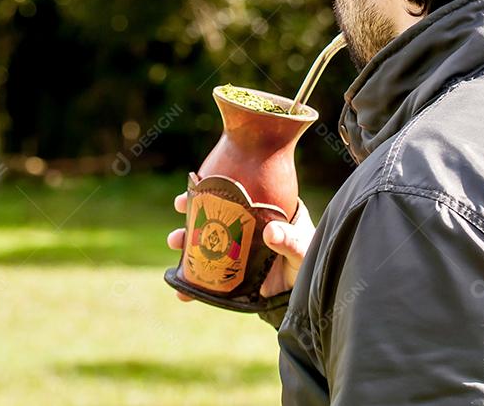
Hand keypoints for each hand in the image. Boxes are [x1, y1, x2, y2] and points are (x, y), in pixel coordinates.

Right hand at [166, 192, 314, 300]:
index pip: (234, 196)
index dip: (212, 190)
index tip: (195, 186)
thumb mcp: (303, 250)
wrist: (306, 296)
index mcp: (263, 212)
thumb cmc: (309, 264)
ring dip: (187, 245)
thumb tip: (270, 232)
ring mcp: (236, 251)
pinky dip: (193, 284)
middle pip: (213, 217)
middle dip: (192, 216)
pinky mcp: (231, 274)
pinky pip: (208, 275)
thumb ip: (290, 241)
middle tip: (179, 212)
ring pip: (205, 244)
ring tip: (174, 243)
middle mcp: (245, 228)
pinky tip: (181, 291)